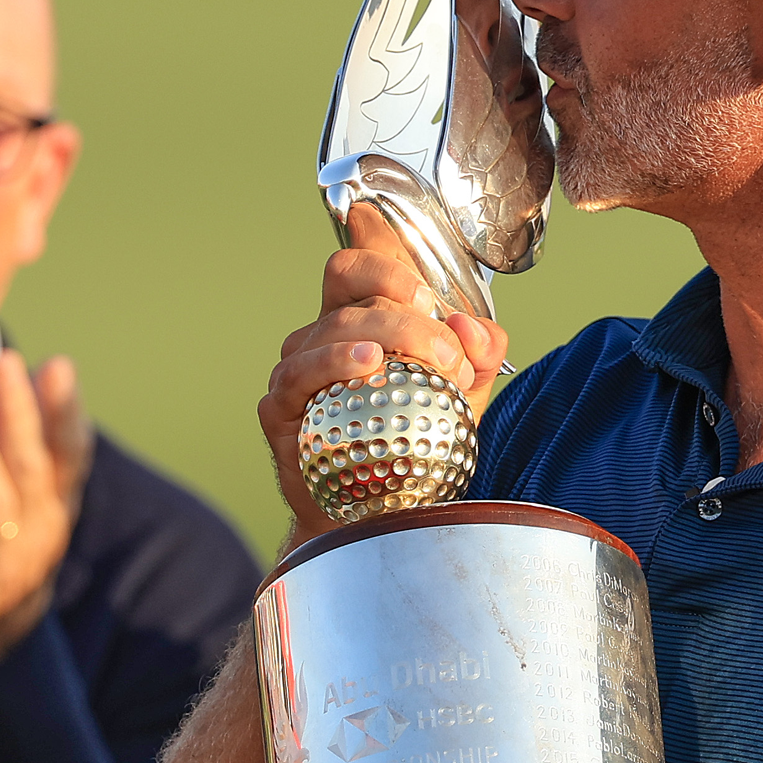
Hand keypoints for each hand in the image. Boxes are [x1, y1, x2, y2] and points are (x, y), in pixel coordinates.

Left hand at [0, 351, 92, 694]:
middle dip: (20, 415)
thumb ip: (27, 442)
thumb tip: (40, 368)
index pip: (70, 456)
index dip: (67, 413)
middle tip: (4, 364)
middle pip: (32, 471)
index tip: (58, 366)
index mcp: (55, 511)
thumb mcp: (24, 501)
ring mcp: (4, 570)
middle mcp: (38, 538)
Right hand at [257, 204, 508, 538]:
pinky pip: (302, 371)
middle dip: (406, 304)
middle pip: (350, 279)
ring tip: (429, 360)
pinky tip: (368, 363)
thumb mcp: (467, 394)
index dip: (379, 246)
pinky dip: (335, 360)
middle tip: (448, 350)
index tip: (424, 286)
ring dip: (388, 332)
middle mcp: (322, 333)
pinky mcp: (280, 406)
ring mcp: (297, 366)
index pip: (361, 263)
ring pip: (335, 323)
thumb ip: (482, 355)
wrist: (381, 516)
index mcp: (361, 317)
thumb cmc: (417, 442)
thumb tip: (473, 329)